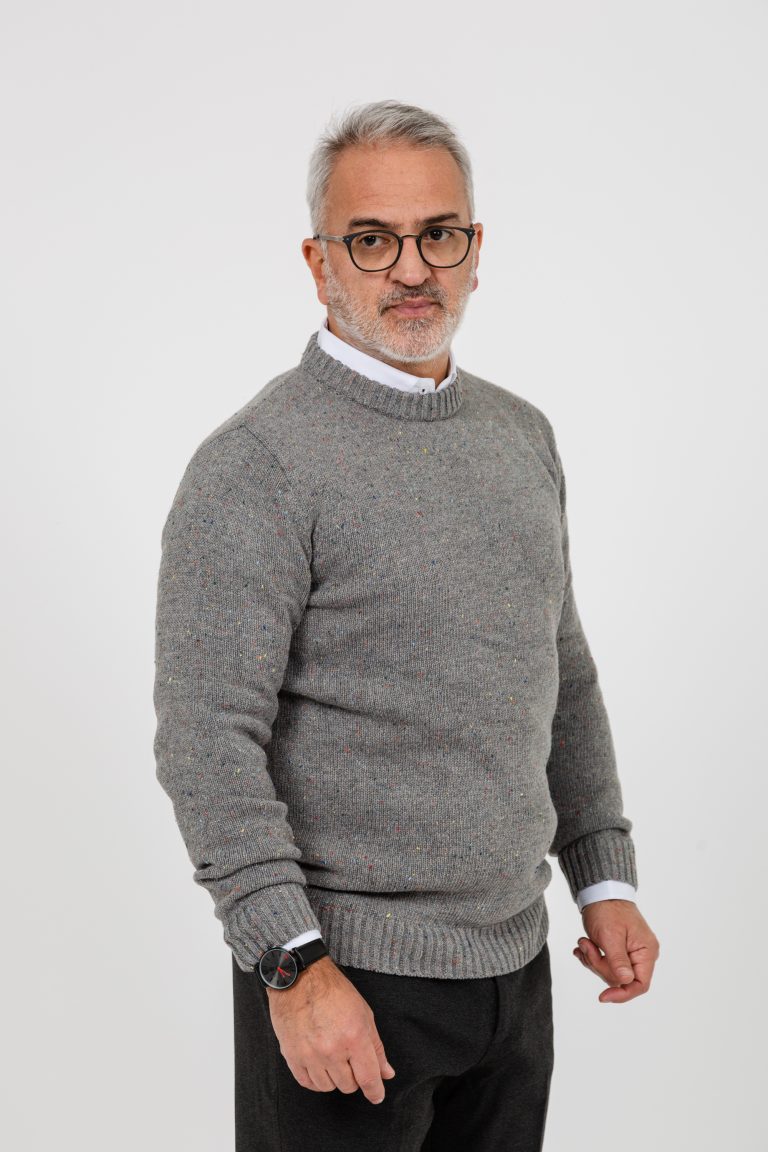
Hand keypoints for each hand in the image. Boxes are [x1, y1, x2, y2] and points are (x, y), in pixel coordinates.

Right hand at [266, 955, 396, 1104]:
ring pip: (328, 1087)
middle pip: (349, 1086)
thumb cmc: (333, 991)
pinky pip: (307, 1083)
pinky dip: (316, 1079)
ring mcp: (310, 1055)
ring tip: (333, 1058)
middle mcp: (332, 1050)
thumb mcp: (363, 1014)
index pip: (368, 1078)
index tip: (376, 1095)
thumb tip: (386, 1073)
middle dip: (354, 1077)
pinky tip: (319, 1065)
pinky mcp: (292, 1056)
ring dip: (334, 1078)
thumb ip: (376, 1047)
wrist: (299, 978)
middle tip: (350, 1060)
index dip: (375, 1091)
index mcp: (354, 1037)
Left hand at [573, 899, 659, 1003]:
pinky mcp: (619, 950)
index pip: (640, 985)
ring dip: (593, 959)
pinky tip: (582, 946)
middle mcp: (642, 955)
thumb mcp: (610, 935)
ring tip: (583, 941)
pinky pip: (605, 963)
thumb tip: (626, 982)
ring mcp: (630, 953)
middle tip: (586, 946)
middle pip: (621, 979)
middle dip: (599, 966)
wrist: (600, 890)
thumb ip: (618, 960)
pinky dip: (592, 957)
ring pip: (610, 972)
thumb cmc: (608, 909)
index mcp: (646, 952)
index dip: (622, 994)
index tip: (603, 997)